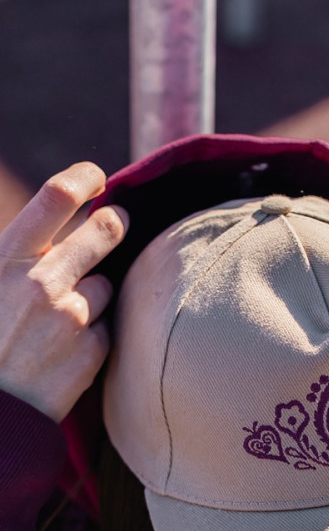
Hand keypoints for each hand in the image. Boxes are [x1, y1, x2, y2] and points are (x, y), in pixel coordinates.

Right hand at [0, 162, 127, 421]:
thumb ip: (19, 257)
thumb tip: (56, 222)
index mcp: (5, 260)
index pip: (56, 197)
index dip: (83, 179)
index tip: (96, 177)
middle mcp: (40, 283)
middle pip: (105, 230)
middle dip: (114, 224)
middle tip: (116, 224)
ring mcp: (71, 317)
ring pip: (106, 285)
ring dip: (94, 296)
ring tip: (59, 322)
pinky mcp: (92, 351)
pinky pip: (108, 327)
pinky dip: (94, 335)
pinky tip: (65, 352)